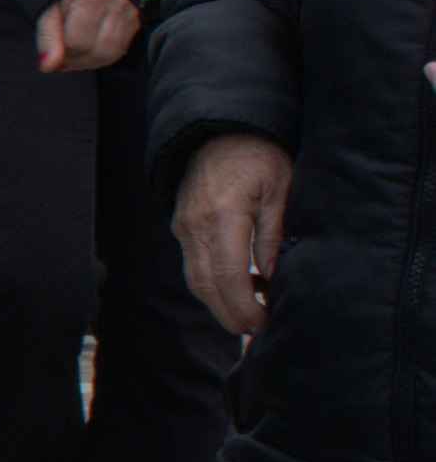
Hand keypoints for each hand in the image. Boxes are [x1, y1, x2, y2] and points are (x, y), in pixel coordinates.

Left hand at [36, 0, 140, 72]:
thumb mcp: (47, 10)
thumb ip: (47, 38)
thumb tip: (47, 66)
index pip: (78, 42)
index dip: (62, 54)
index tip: (53, 53)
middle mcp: (117, 3)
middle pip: (98, 51)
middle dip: (77, 61)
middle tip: (63, 58)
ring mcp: (129, 12)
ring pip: (111, 54)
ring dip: (89, 61)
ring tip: (74, 54)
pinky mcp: (135, 21)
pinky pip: (120, 50)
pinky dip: (101, 56)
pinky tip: (88, 49)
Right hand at [175, 132, 292, 340]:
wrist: (217, 130)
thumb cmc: (257, 155)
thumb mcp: (280, 189)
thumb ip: (274, 234)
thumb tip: (274, 277)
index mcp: (221, 216)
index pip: (227, 276)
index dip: (244, 307)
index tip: (264, 324)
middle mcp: (194, 227)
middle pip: (205, 286)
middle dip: (230, 315)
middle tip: (258, 331)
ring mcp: (182, 227)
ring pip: (196, 280)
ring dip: (221, 302)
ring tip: (252, 313)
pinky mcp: (181, 227)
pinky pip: (194, 266)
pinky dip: (214, 284)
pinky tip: (241, 285)